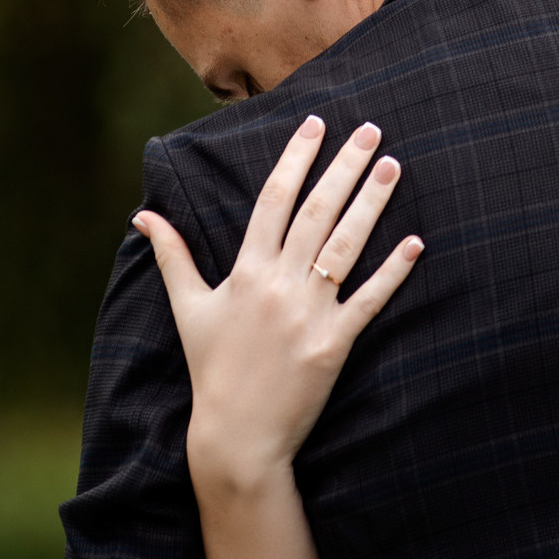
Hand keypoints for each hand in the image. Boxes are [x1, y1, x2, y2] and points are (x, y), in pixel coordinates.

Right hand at [134, 115, 423, 493]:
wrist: (236, 434)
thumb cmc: (212, 369)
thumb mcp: (188, 308)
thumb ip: (172, 255)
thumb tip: (144, 215)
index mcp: (245, 271)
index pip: (274, 199)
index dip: (296, 158)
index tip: (316, 124)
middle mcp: (279, 284)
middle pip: (317, 212)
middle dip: (344, 166)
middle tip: (370, 130)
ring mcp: (309, 313)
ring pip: (347, 245)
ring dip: (372, 202)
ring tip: (393, 166)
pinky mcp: (335, 344)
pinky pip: (370, 300)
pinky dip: (393, 271)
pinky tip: (415, 242)